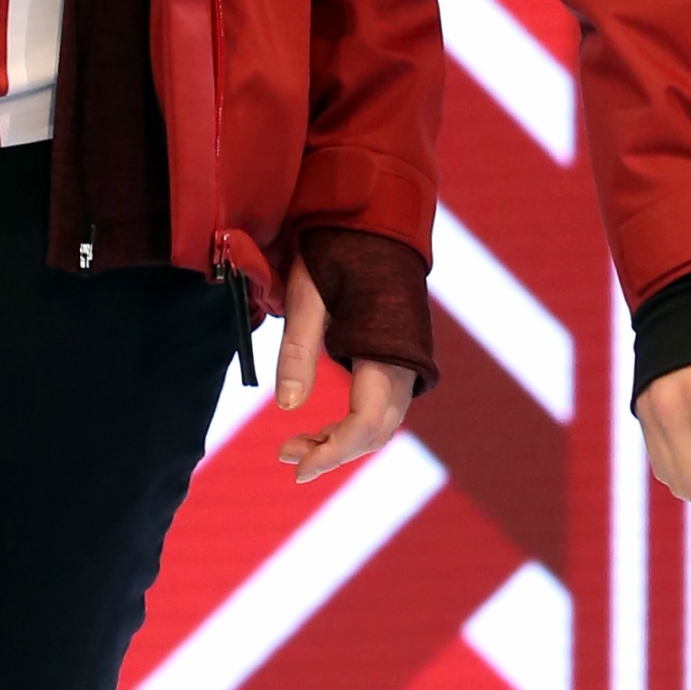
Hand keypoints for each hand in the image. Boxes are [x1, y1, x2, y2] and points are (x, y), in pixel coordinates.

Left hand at [273, 254, 417, 484]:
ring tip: (292, 447)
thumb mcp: (306, 295)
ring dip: (340, 442)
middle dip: (333, 451)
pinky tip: (317, 428)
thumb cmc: (336, 250)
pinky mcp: (395, 359)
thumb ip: (298, 348)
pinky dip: (350, 425)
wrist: (374, 220)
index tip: (298, 470)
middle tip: (286, 457)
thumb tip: (286, 407)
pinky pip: (379, 406)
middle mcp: (404, 361)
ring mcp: (404, 361)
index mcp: (385, 347)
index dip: (334, 451)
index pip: (367, 420)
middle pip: (377, 430)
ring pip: (380, 423)